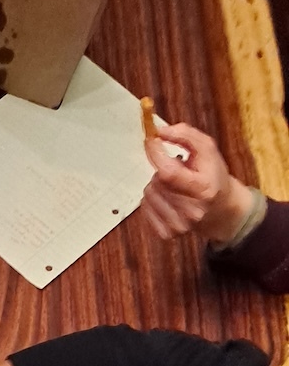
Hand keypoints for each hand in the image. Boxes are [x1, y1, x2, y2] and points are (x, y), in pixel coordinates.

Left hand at [141, 123, 254, 244]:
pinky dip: (152, 199)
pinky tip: (168, 198)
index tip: (150, 141)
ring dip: (157, 184)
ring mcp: (178, 225)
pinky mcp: (167, 234)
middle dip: (162, 170)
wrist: (221, 209)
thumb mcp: (208, 150)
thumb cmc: (213, 175)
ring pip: (148, 194)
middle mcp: (191, 211)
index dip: (156, 155)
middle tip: (179, 171)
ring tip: (175, 185)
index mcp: (203, 189)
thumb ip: (186, 136)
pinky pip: (145, 208)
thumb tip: (160, 131)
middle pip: (157, 182)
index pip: (169, 173)